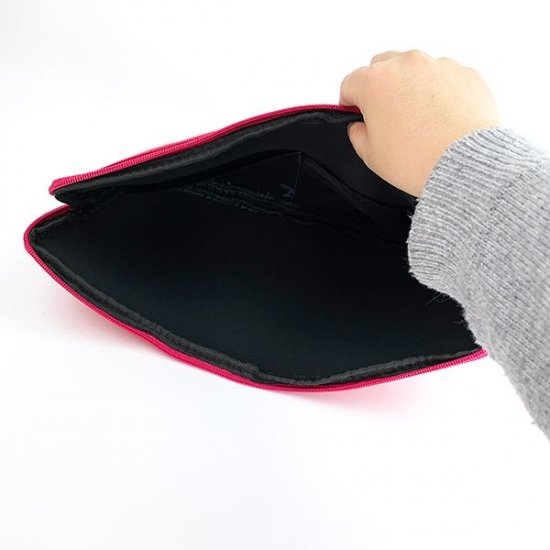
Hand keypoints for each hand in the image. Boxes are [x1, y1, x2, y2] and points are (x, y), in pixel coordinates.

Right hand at [340, 50, 499, 196]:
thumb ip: (357, 134)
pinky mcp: (465, 73)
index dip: (350, 102)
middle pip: (382, 67)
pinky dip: (440, 92)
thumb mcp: (370, 155)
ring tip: (420, 120)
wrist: (464, 163)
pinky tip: (442, 119)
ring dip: (412, 88)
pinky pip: (445, 78)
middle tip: (387, 116)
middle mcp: (406, 65)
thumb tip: (360, 126)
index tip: (357, 113)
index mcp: (375, 82)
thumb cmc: (418, 159)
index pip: (350, 83)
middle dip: (380, 87)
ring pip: (415, 70)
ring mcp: (438, 65)